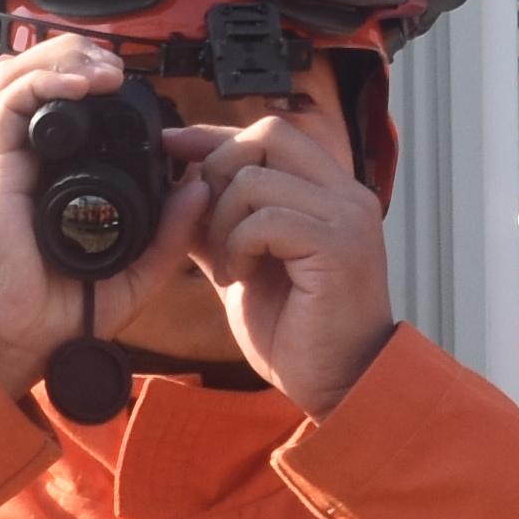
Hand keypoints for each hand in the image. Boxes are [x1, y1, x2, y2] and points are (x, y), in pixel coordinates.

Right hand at [0, 32, 212, 395]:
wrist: (11, 342)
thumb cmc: (56, 314)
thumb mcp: (133, 273)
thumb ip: (170, 237)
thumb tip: (199, 189)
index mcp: (53, 178)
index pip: (68, 108)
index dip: (97, 85)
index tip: (140, 95)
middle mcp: (25, 161)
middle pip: (42, 76)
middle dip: (82, 56)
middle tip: (119, 71)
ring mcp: (4, 159)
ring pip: (21, 74)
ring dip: (64, 58)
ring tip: (103, 71)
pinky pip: (8, 100)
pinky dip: (44, 79)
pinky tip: (80, 85)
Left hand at [184, 104, 395, 415]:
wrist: (339, 384)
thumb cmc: (297, 331)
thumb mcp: (243, 264)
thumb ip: (217, 223)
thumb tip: (176, 186)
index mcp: (329, 192)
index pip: (270, 134)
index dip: (215, 136)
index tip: (173, 147)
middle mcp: (346, 194)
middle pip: (267, 135)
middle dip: (217, 172)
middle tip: (208, 227)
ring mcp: (346, 217)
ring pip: (256, 180)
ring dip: (224, 223)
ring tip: (230, 266)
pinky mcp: (337, 246)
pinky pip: (266, 219)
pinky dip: (239, 247)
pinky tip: (240, 278)